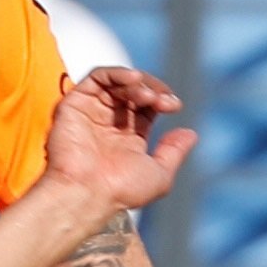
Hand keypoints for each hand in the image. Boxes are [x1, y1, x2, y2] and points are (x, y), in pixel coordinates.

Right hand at [42, 67, 194, 215]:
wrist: (88, 192)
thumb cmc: (120, 191)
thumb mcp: (159, 175)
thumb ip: (174, 152)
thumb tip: (191, 134)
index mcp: (128, 137)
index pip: (147, 106)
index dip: (162, 99)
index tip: (174, 106)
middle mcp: (109, 122)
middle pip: (134, 91)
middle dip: (153, 90)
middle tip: (162, 101)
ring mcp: (92, 111)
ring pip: (117, 81)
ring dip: (138, 82)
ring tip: (148, 95)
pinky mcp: (75, 103)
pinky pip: (97, 77)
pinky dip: (117, 73)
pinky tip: (133, 79)